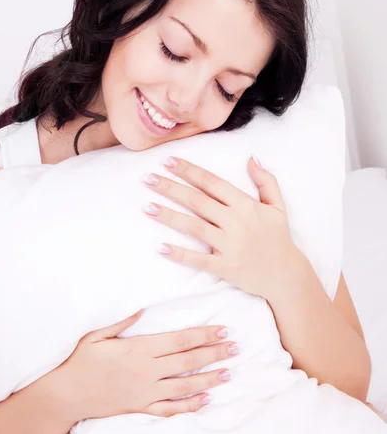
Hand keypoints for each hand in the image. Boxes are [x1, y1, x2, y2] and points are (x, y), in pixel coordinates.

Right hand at [56, 311, 235, 421]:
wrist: (65, 395)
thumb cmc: (79, 361)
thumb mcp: (97, 334)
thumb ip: (121, 321)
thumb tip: (143, 308)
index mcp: (138, 349)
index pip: (179, 340)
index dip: (203, 335)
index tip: (222, 330)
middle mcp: (146, 371)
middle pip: (187, 361)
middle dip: (213, 353)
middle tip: (235, 348)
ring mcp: (144, 392)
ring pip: (184, 385)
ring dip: (208, 379)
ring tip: (228, 373)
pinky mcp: (140, 407)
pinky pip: (169, 409)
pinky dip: (188, 406)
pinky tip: (205, 400)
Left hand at [143, 155, 303, 299]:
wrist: (286, 275)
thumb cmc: (279, 238)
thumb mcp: (277, 206)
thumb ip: (265, 181)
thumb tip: (251, 158)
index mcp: (245, 205)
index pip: (212, 183)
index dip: (189, 171)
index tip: (168, 161)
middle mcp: (235, 222)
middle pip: (197, 201)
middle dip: (170, 188)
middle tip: (148, 178)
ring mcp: (229, 245)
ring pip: (194, 227)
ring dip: (169, 216)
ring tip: (147, 207)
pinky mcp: (225, 266)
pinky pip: (199, 260)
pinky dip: (180, 255)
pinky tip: (161, 248)